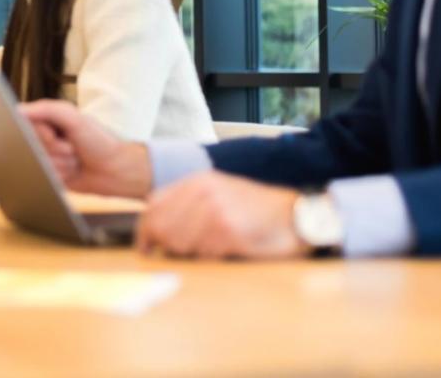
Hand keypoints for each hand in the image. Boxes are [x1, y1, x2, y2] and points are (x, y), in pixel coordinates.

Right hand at [19, 99, 151, 197]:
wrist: (117, 171)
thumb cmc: (100, 142)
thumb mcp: (75, 118)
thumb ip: (47, 110)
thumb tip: (18, 110)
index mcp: (48, 120)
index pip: (26, 124)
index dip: (40, 133)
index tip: (55, 135)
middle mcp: (45, 138)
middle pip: (31, 146)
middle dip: (54, 149)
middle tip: (71, 147)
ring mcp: (48, 157)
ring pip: (38, 163)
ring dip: (60, 163)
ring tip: (75, 160)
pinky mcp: (51, 175)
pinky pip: (44, 177)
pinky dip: (60, 175)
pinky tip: (73, 172)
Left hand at [137, 171, 306, 259]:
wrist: (295, 215)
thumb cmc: (255, 209)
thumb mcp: (217, 193)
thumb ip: (186, 203)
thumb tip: (154, 228)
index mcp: (197, 181)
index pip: (153, 206)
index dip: (145, 232)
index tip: (145, 248)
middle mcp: (203, 192)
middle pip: (161, 228)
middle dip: (166, 246)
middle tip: (180, 254)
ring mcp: (216, 211)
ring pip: (179, 243)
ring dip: (190, 254)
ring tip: (211, 249)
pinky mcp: (230, 231)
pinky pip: (204, 254)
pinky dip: (211, 259)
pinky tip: (226, 251)